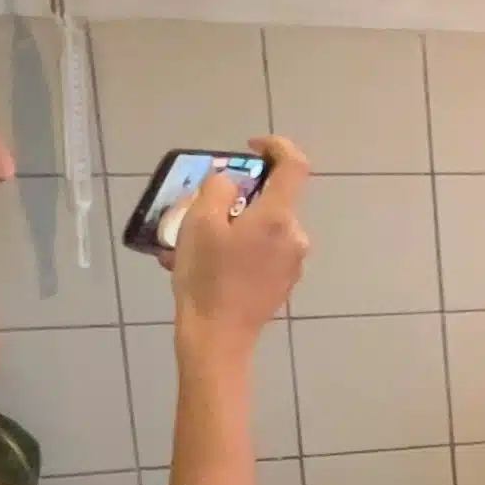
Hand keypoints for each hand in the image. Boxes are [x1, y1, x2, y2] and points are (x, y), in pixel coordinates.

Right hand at [171, 137, 310, 355]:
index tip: (251, 148)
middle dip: (238, 196)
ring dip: (230, 225)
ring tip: (189, 242)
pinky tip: (201, 263)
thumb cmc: (207, 277)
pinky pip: (259, 252)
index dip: (276, 147)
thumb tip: (230, 182)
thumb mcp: (200, 223)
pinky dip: (234, 247)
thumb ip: (218, 189)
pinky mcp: (282, 283)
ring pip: (262, 228)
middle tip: (201, 206)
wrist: (218, 338)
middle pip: (273, 200)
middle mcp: (295, 237)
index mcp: (280, 217)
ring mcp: (292, 263)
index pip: (295, 165)